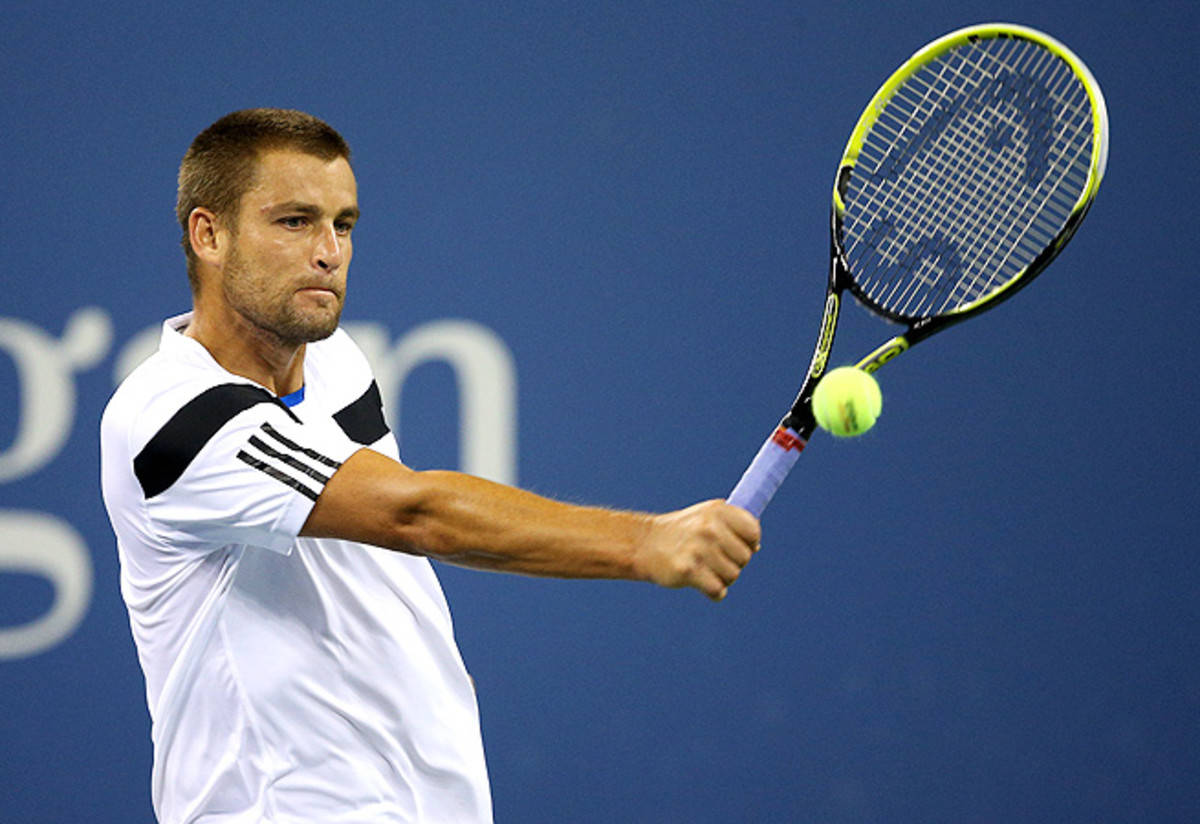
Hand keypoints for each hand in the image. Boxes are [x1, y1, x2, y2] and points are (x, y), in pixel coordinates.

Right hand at [638, 500, 760, 600]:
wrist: (644, 544)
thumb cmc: (680, 532)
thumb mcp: (706, 516)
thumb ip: (732, 525)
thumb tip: (755, 546)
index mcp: (717, 510)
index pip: (753, 531)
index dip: (749, 543)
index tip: (737, 547)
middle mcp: (710, 527)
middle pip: (745, 557)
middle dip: (733, 563)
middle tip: (713, 560)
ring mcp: (699, 549)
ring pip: (733, 575)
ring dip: (722, 578)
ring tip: (704, 570)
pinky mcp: (688, 570)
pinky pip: (718, 590)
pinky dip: (713, 592)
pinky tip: (702, 584)